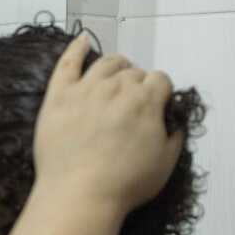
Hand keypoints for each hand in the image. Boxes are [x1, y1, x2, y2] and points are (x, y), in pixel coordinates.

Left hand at [34, 34, 183, 218]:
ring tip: (117, 75)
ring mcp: (85, 88)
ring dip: (117, 66)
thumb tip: (176, 124)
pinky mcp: (59, 95)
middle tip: (133, 104)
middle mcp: (117, 86)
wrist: (79, 194)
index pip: (160, 80)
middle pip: (133, 72)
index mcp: (146, 100)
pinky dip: (77, 48)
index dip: (161, 92)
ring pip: (106, 62)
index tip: (157, 106)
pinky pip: (68, 63)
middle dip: (138, 83)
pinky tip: (83, 40)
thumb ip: (175, 138)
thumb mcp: (165, 165)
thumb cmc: (126, 184)